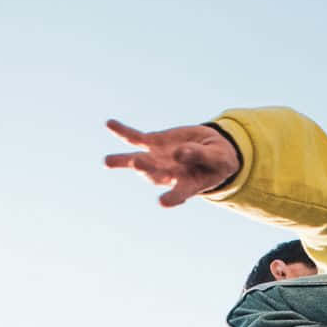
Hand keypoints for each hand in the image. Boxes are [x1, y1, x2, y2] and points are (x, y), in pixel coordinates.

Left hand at [103, 119, 239, 205]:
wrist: (212, 151)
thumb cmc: (218, 160)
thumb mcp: (216, 157)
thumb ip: (199, 155)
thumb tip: (179, 152)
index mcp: (188, 184)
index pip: (180, 193)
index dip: (172, 198)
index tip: (163, 202)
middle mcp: (169, 175)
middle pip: (154, 175)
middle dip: (146, 169)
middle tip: (138, 163)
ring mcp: (158, 160)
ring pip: (138, 161)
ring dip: (124, 161)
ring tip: (108, 161)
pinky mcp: (153, 144)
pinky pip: (135, 139)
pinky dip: (123, 132)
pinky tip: (110, 123)